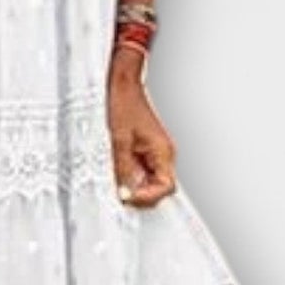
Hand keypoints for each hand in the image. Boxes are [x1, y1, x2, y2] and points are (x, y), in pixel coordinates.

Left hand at [108, 64, 176, 206]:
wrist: (124, 87)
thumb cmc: (123, 107)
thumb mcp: (119, 142)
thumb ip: (124, 170)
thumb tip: (126, 194)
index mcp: (163, 152)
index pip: (166, 187)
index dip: (148, 197)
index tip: (129, 197)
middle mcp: (165, 154)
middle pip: (160, 187)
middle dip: (141, 193)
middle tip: (121, 192)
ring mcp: (158, 152)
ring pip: (152, 180)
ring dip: (136, 184)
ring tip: (119, 180)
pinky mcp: (149, 150)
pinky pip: (145, 170)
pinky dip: (134, 175)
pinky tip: (120, 171)